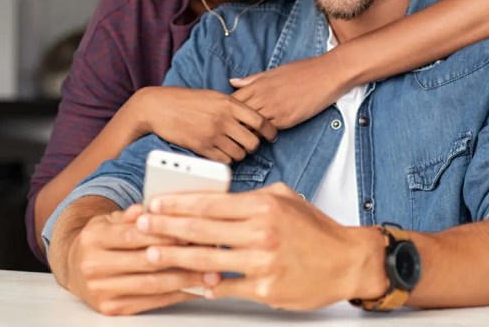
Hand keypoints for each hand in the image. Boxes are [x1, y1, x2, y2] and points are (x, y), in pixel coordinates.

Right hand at [62, 203, 219, 315]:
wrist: (72, 268)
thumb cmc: (100, 240)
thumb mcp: (110, 220)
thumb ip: (132, 214)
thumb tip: (152, 208)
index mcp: (94, 238)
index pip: (134, 235)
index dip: (165, 234)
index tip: (192, 232)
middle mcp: (93, 265)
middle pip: (145, 262)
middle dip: (182, 257)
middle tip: (210, 253)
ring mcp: (100, 290)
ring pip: (151, 285)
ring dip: (185, 280)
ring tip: (210, 275)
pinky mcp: (109, 308)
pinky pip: (149, 302)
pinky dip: (175, 295)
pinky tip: (194, 289)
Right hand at [126, 87, 277, 162]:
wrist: (159, 107)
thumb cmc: (186, 100)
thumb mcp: (213, 96)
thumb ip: (233, 106)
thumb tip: (252, 118)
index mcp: (229, 103)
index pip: (260, 121)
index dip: (270, 131)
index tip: (271, 136)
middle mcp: (223, 119)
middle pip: (253, 142)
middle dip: (253, 145)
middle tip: (247, 144)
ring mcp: (212, 134)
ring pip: (240, 154)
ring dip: (239, 154)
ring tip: (232, 148)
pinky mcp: (201, 147)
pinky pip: (224, 161)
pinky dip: (226, 160)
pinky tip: (221, 154)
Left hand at [137, 183, 387, 310]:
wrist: (347, 261)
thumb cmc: (315, 229)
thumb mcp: (285, 198)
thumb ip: (250, 198)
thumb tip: (216, 199)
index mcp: (263, 206)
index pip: (210, 203)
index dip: (177, 204)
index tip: (155, 204)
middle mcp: (261, 233)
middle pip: (201, 230)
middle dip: (165, 227)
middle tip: (141, 226)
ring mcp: (263, 264)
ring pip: (207, 260)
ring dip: (175, 257)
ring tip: (153, 253)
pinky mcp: (265, 290)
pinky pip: (226, 288)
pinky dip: (204, 284)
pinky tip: (186, 281)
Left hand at [230, 54, 349, 129]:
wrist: (327, 75)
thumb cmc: (302, 70)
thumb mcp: (274, 71)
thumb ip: (252, 79)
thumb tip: (232, 82)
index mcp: (259, 84)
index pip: (233, 100)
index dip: (228, 110)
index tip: (227, 115)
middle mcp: (264, 97)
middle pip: (239, 116)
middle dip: (234, 123)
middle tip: (232, 130)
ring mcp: (275, 110)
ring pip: (252, 126)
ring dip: (248, 131)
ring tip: (245, 136)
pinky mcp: (287, 120)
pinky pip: (269, 130)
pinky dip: (263, 134)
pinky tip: (263, 135)